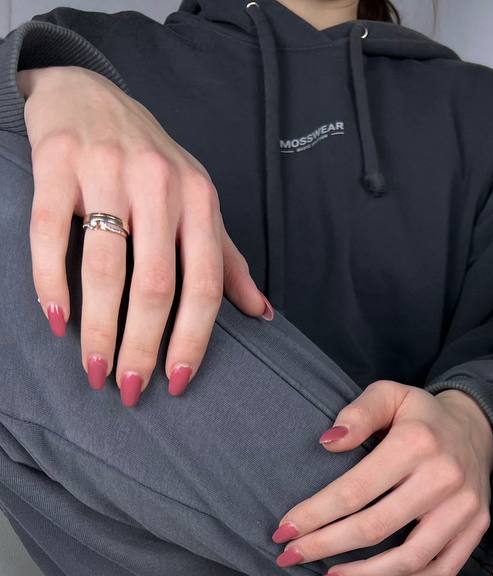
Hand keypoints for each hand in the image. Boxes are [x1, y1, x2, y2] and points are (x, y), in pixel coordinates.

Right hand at [20, 66, 268, 403]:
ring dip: (99, 330)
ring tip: (95, 371)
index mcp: (200, 200)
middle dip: (143, 346)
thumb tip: (263, 315)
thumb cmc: (150, 161)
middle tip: (130, 390)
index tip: (176, 383)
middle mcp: (158, 184)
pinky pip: (51, 234)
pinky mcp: (56, 162)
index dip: (192, 340)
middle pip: (155, 286)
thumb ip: (226, 260)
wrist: (87, 91)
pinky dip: (51, 283)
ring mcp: (106, 170)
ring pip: (105, 268)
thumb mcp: (198, 202)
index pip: (203, 285)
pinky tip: (57, 323)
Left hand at [273, 383, 492, 575]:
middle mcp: (444, 477)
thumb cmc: (421, 416)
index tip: (283, 531)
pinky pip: (441, 570)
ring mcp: (465, 507)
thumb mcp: (389, 394)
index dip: (314, 515)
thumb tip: (328, 442)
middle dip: (325, 547)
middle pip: (375, 528)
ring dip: (363, 575)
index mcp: (416, 443)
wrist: (477, 428)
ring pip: (409, 559)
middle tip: (291, 556)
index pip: (354, 491)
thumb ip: (358, 413)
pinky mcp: (477, 527)